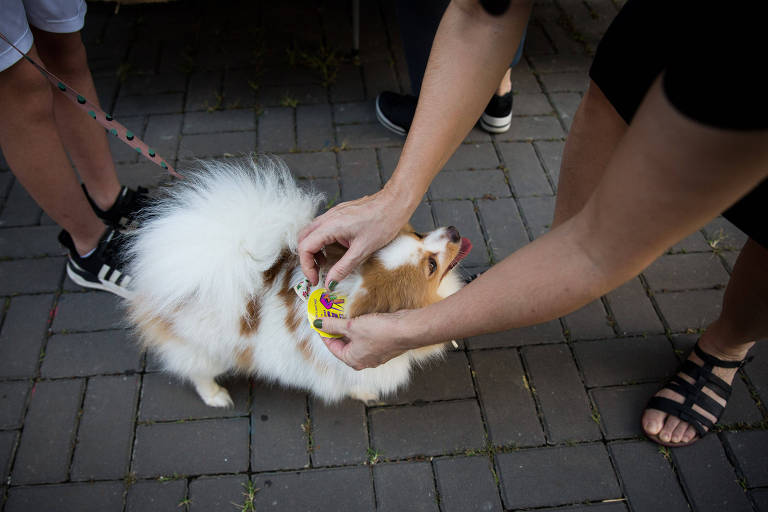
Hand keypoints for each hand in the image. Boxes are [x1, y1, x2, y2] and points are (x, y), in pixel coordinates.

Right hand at [297, 188, 411, 286]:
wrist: (395, 203)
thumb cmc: (382, 223)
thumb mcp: (362, 250)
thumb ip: (343, 268)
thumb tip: (330, 283)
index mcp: (330, 226)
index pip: (305, 248)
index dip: (307, 267)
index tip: (315, 279)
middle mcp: (327, 218)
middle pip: (303, 239)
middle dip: (307, 259)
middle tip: (318, 273)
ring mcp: (332, 214)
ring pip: (311, 233)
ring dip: (313, 250)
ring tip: (325, 263)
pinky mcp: (339, 213)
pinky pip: (321, 228)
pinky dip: (321, 241)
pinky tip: (333, 250)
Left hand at [315, 311, 413, 369]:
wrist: (408, 330)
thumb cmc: (381, 332)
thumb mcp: (351, 326)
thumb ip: (332, 324)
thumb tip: (317, 323)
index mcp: (352, 360)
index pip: (331, 347)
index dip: (324, 332)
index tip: (319, 320)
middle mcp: (363, 360)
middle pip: (343, 344)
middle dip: (336, 329)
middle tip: (330, 315)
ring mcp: (374, 353)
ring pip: (355, 340)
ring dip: (348, 327)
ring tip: (342, 313)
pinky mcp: (383, 345)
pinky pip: (366, 337)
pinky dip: (360, 328)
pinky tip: (358, 317)